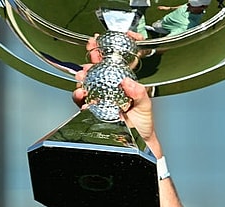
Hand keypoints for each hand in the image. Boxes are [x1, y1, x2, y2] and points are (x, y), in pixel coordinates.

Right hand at [73, 35, 161, 155]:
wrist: (138, 143)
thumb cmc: (143, 125)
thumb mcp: (146, 106)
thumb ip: (140, 94)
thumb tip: (129, 82)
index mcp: (121, 85)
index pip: (111, 65)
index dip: (104, 53)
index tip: (99, 44)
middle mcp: (108, 90)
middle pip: (96, 71)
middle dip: (90, 61)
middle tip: (90, 56)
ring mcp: (99, 100)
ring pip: (86, 84)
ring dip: (82, 78)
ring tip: (83, 75)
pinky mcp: (92, 112)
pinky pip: (81, 102)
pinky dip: (79, 96)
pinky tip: (81, 94)